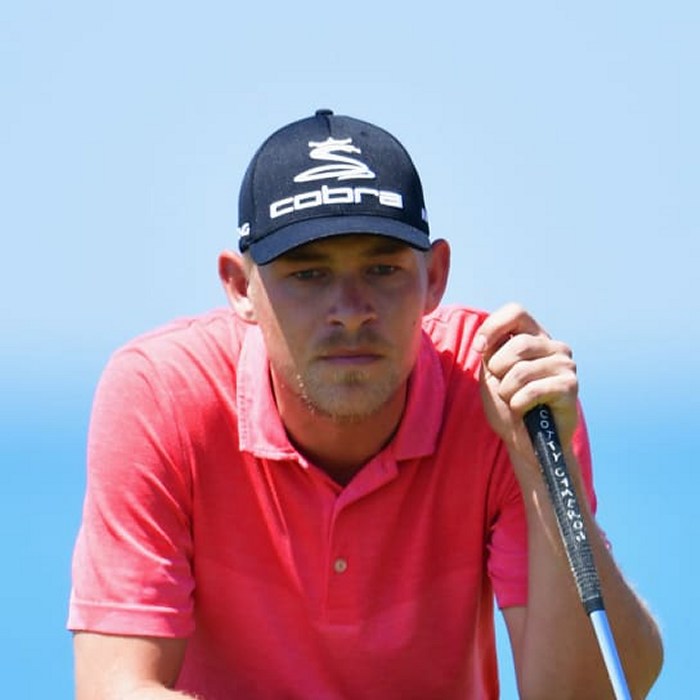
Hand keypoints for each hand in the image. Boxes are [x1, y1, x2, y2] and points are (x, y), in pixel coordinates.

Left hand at [474, 303, 578, 468]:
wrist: (524, 440)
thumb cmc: (507, 404)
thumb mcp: (491, 372)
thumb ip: (490, 350)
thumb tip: (484, 342)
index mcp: (534, 336)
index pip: (516, 311)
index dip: (493, 326)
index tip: (479, 349)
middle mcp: (554, 346)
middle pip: (518, 344)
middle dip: (498, 370)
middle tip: (502, 387)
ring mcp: (566, 365)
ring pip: (521, 370)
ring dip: (507, 391)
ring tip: (513, 401)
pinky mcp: (570, 387)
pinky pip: (532, 390)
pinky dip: (518, 403)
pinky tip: (523, 410)